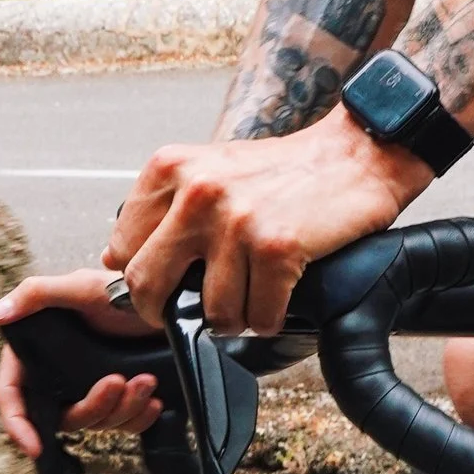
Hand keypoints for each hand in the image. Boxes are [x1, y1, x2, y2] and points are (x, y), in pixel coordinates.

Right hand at [0, 264, 166, 456]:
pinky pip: (124, 424)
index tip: (35, 447)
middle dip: (93, 407)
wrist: (168, 299)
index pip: (13, 394)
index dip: (18, 424)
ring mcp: (91, 388)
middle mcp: (60, 374)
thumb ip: (35, 295)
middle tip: (118, 382)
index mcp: (38, 351)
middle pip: (63, 416)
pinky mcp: (121, 397)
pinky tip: (154, 401)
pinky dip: (139, 418)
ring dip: (123, 408)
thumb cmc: (121, 288)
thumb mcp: (80, 286)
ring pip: (97, 422)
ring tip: (147, 380)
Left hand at [104, 106, 428, 333]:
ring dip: (235, 319)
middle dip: (166, 314)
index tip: (163, 289)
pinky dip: (271, 319)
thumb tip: (117, 264)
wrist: (356, 154)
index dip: (142, 280)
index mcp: (171, 169)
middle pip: (147, 286)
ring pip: (211, 311)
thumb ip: (166, 210)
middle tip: (191, 314)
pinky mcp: (276, 248)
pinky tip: (281, 298)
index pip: (121, 249)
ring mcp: (235, 222)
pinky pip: (259, 315)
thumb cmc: (288, 170)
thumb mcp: (210, 171)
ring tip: (253, 299)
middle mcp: (197, 193)